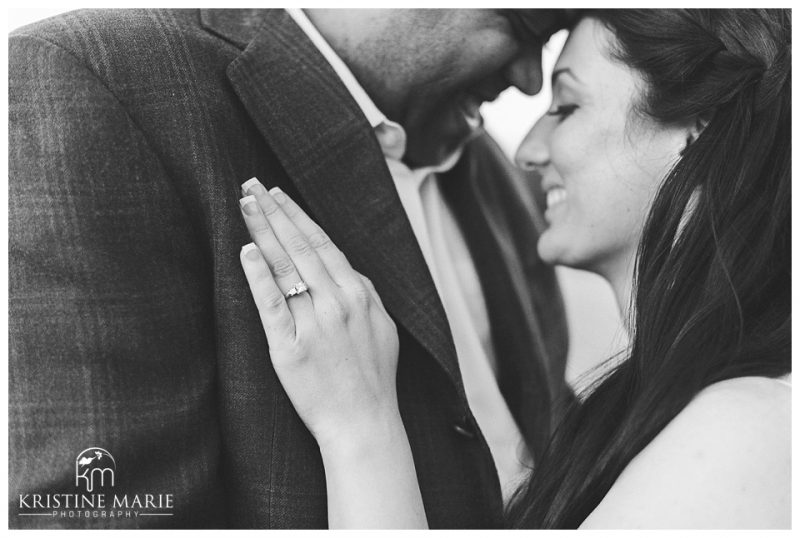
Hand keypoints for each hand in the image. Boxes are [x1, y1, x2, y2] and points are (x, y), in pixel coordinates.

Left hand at [237, 178, 400, 451]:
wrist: (364, 422)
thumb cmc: (373, 378)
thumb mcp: (383, 327)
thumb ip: (365, 294)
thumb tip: (346, 270)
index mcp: (359, 294)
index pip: (323, 242)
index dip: (297, 215)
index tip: (278, 193)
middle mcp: (337, 301)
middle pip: (300, 245)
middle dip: (274, 210)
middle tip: (251, 183)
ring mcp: (313, 323)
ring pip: (285, 266)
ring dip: (264, 230)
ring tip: (245, 203)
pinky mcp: (290, 347)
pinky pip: (270, 304)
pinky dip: (257, 275)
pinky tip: (246, 251)